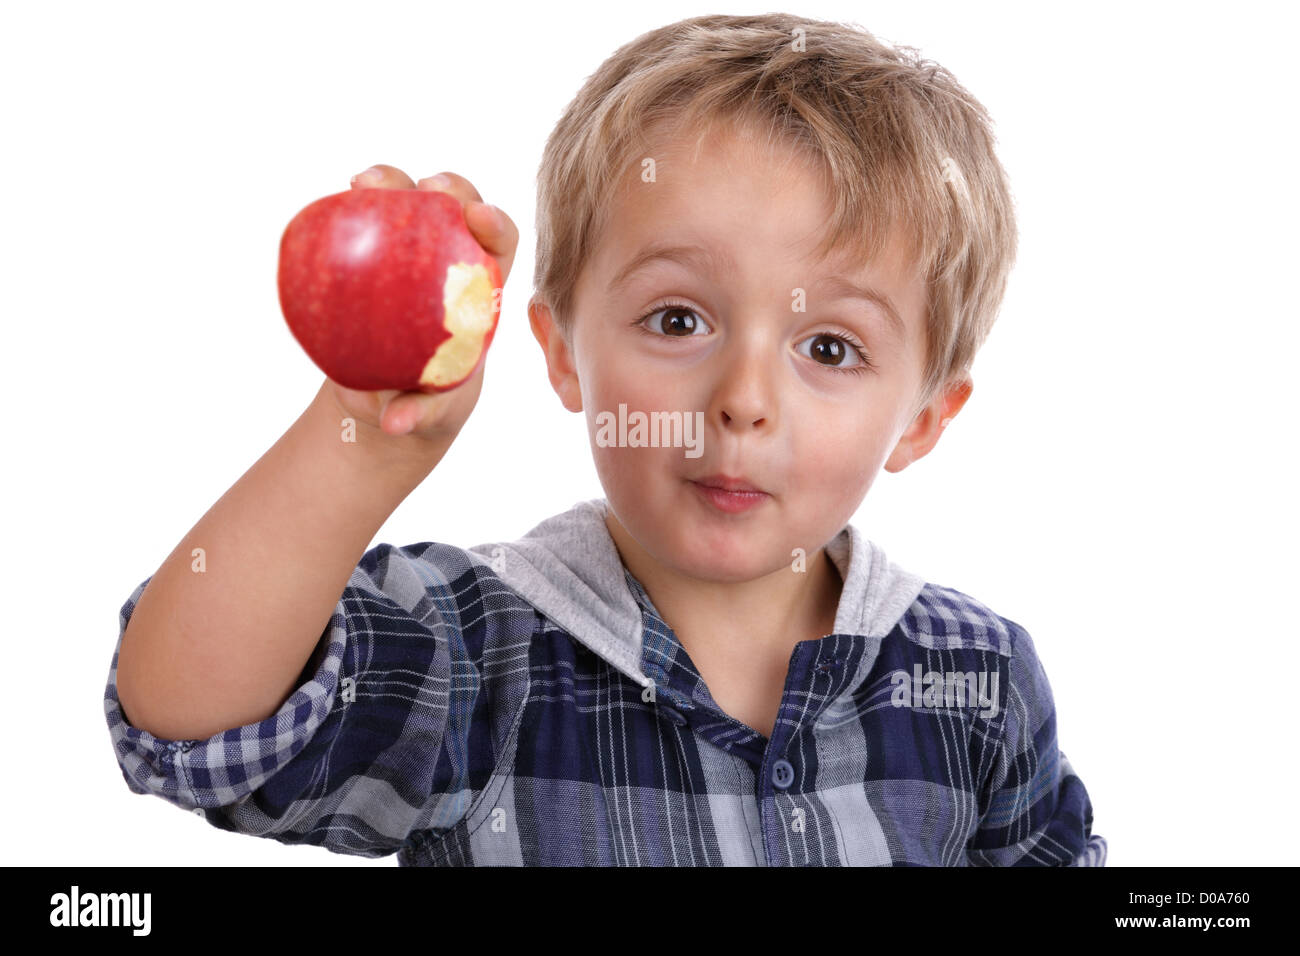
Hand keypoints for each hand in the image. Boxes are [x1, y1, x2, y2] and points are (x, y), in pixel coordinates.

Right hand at [326, 164, 517, 439]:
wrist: (390, 391)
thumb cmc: (424, 400)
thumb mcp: (426, 411)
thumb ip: (417, 412)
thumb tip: (393, 423)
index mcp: (480, 291)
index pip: (501, 246)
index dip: (496, 224)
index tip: (479, 218)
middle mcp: (450, 259)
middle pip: (461, 207)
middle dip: (452, 186)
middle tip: (427, 186)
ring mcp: (408, 248)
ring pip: (410, 200)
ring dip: (392, 182)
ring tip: (365, 183)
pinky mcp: (371, 249)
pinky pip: (363, 222)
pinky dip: (351, 208)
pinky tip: (337, 200)